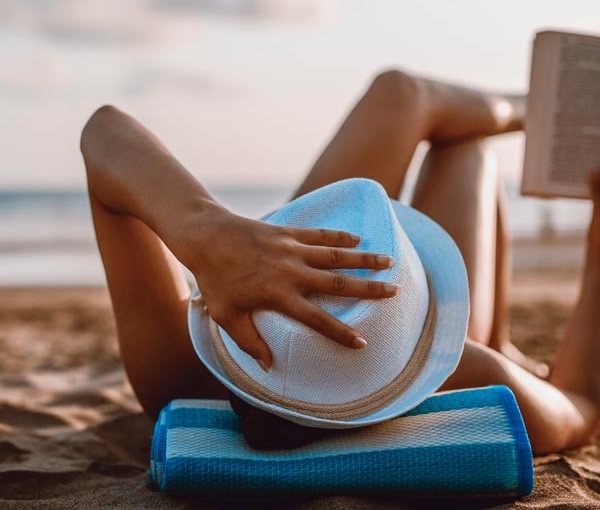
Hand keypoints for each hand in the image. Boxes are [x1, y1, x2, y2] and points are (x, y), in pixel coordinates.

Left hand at [179, 205, 397, 369]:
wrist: (205, 237)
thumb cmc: (214, 279)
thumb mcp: (226, 316)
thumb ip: (249, 342)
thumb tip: (269, 367)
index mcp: (279, 296)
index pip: (317, 320)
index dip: (341, 333)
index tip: (362, 343)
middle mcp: (292, 273)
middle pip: (338, 284)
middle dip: (369, 289)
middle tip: (394, 292)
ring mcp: (292, 250)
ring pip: (336, 255)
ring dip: (364, 258)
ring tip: (388, 261)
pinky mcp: (288, 232)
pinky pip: (320, 234)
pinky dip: (340, 236)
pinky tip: (358, 238)